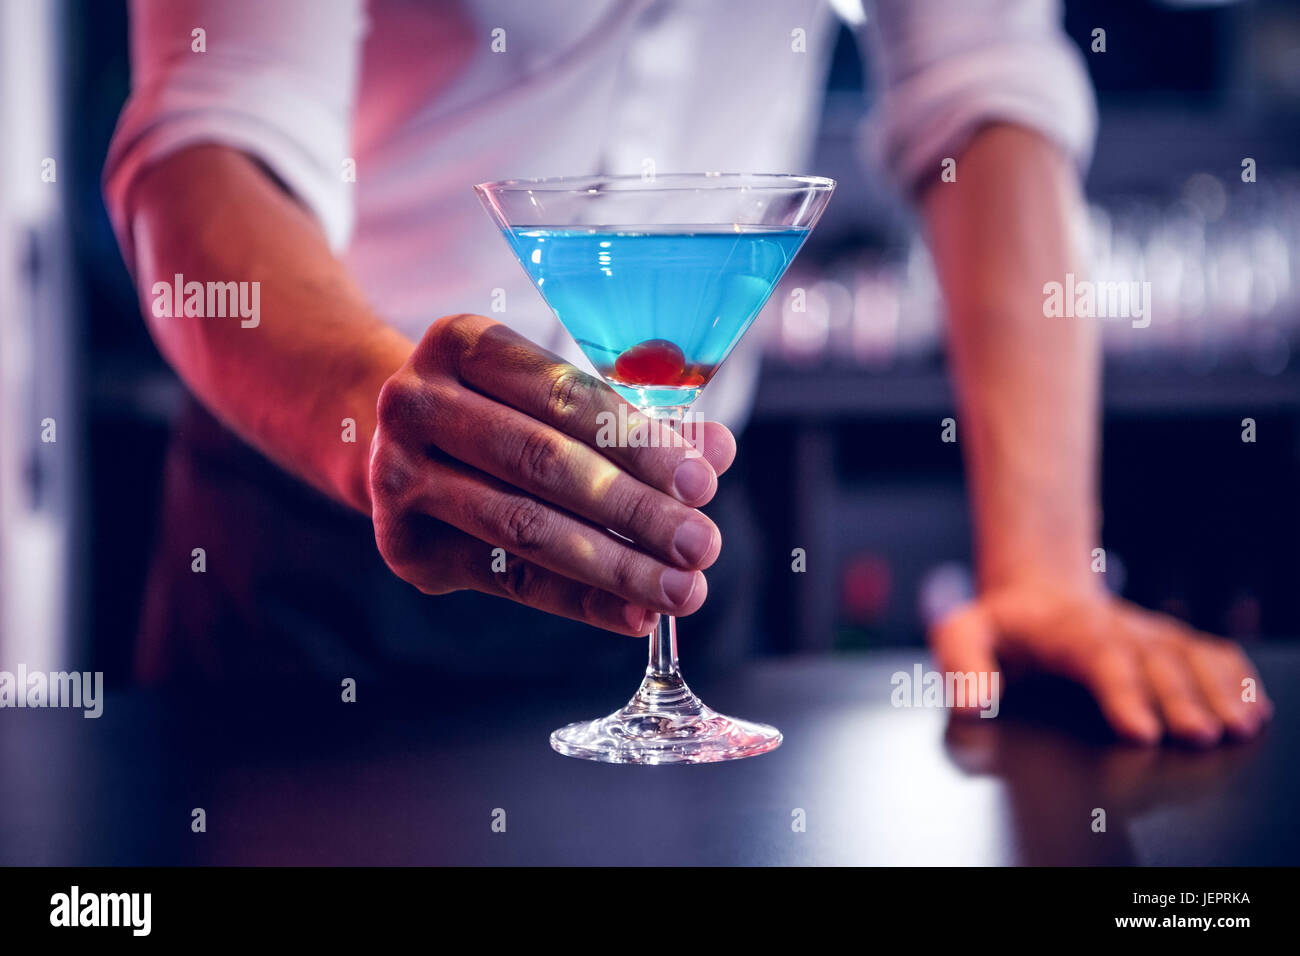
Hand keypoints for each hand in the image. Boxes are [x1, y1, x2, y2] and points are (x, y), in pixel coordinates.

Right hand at [369, 314, 734, 635]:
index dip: (637, 442)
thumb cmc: (500, 410)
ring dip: (614, 565)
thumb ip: (635, 421)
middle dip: (634, 510)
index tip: (703, 482)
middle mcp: (416, 403)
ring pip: (523, 528)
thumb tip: (716, 453)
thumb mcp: (557, 397)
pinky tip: (634, 613)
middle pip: (542, 463)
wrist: (395, 444)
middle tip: (702, 545)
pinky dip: (578, 601)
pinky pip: (507, 580)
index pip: (563, 397)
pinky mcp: (404, 546)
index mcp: (460, 342)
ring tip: (681, 589)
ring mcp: (398, 476)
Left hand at [930, 583, 1273, 744]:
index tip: (1139, 730)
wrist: (1034, 594)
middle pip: (1154, 661)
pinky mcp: (1168, 641)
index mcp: (1065, 630)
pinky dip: (1236, 677)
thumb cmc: (999, 625)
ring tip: (1239, 725)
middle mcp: (1116, 628)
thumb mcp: (962, 633)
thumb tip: (972, 702)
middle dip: (1179, 699)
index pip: (1097, 658)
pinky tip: (1253, 707)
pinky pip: (1210, 653)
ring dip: (1218, 689)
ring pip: (1190, 655)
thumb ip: (962, 663)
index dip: (1121, 692)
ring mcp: (1147, 633)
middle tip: (1199, 736)